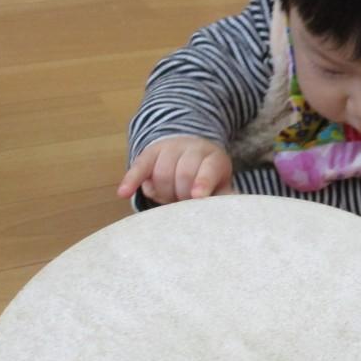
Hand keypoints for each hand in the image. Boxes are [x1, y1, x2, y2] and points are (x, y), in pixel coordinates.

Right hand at [117, 136, 232, 203]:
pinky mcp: (149, 154)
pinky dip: (131, 179)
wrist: (189, 147)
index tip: (197, 196)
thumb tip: (237, 212)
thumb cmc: (206, 175)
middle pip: (183, 173)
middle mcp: (192, 148)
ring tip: (169, 199)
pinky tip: (123, 192)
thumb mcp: (220, 183)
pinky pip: (139, 166)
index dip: (202, 182)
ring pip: (161, 172)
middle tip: (182, 205)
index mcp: (213, 158)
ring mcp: (169, 149)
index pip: (207, 169)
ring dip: (163, 192)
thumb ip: (225, 196)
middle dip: (181, 194)